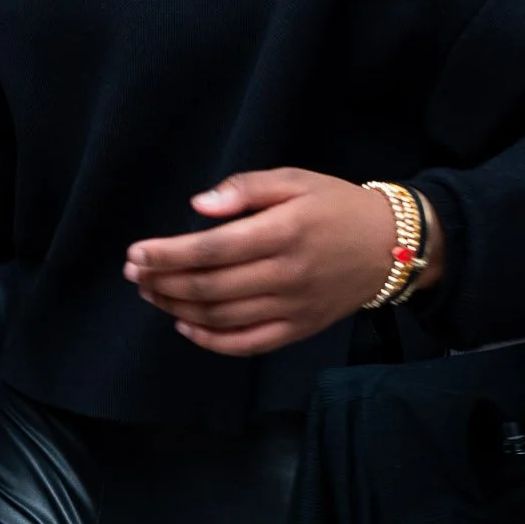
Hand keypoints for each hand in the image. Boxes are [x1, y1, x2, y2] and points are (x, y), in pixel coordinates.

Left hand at [123, 168, 442, 357]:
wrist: (391, 245)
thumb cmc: (335, 205)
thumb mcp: (294, 180)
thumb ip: (245, 189)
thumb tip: (199, 205)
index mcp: (282, 232)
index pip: (211, 250)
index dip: (167, 254)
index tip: (136, 252)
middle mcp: (285, 275)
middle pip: (209, 286)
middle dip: (163, 281)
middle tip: (134, 274)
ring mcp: (292, 308)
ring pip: (221, 317)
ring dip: (178, 307)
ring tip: (151, 293)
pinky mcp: (298, 329)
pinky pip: (247, 343)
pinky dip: (211, 340)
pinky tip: (185, 325)